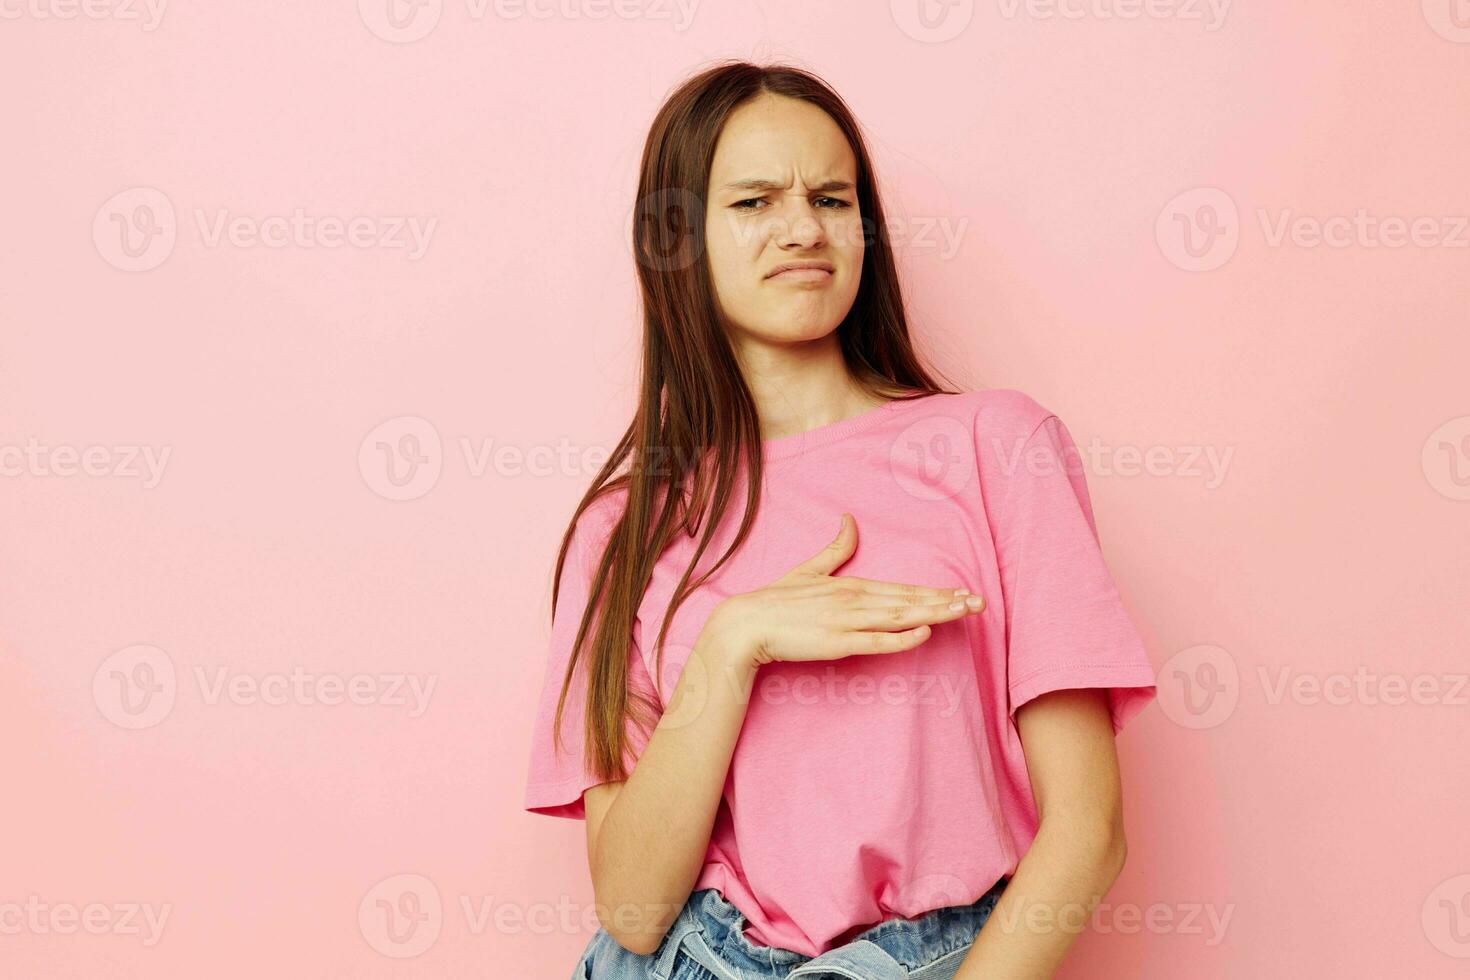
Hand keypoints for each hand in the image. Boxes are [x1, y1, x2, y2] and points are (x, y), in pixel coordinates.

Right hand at [708, 512, 985, 668]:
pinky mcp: (836, 643)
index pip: (902, 589)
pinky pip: (875, 640)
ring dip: (934, 613)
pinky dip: (901, 637)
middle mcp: (854, 600)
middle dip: (946, 602)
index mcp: (851, 585)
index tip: (965, 592)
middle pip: (908, 601)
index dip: (936, 591)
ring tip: (964, 612)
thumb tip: (849, 519)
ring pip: (899, 617)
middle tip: (981, 602)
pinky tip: (924, 633)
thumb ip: (835, 549)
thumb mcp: (809, 570)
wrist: (745, 624)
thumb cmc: (776, 601)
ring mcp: (846, 621)